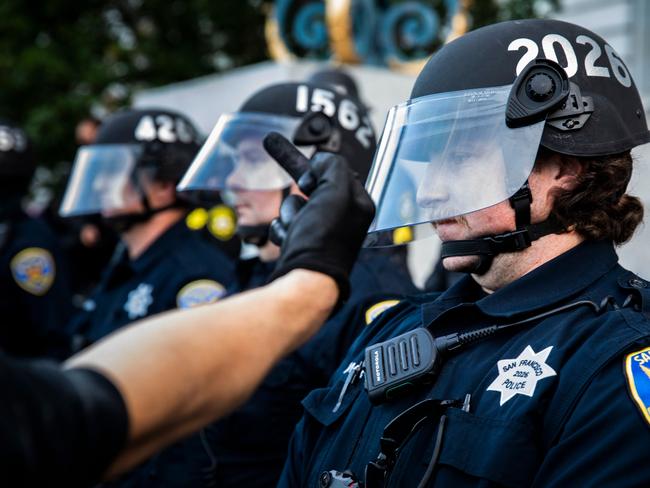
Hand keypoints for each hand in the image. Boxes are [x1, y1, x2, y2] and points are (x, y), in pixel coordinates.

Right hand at [263, 132, 374, 299]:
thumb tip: (320, 162)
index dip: (318, 167)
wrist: (305, 280)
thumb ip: (332, 166)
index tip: (303, 155)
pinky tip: (289, 241)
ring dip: (290, 213)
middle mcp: (343, 219)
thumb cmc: (324, 237)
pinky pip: (286, 225)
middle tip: (271, 142)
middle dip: (298, 182)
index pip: (337, 172)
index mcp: (358, 204)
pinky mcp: (303, 246)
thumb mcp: (336, 191)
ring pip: (295, 205)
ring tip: (297, 228)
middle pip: (312, 187)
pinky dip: (283, 230)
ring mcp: (322, 233)